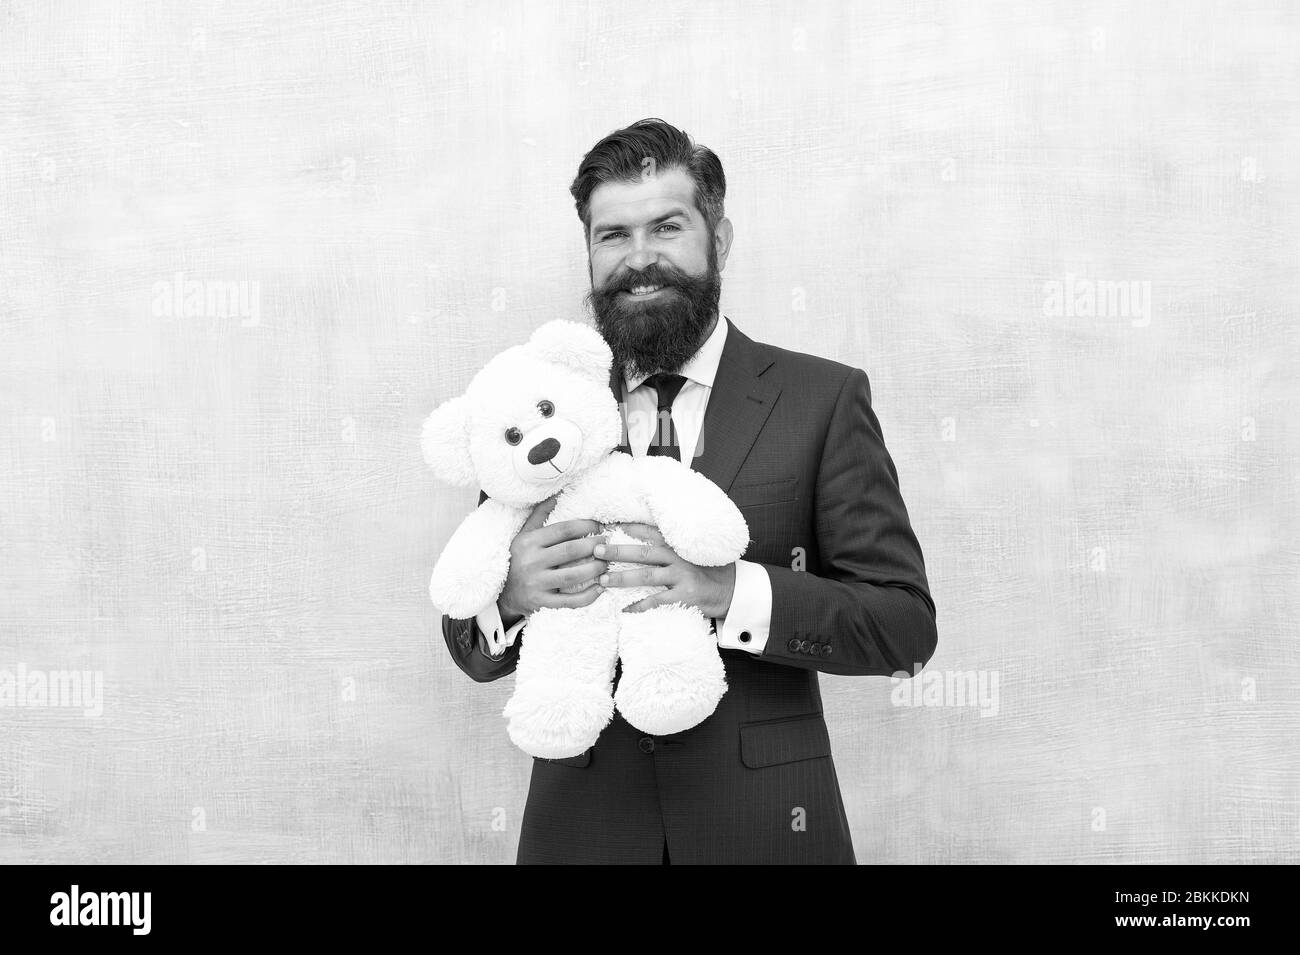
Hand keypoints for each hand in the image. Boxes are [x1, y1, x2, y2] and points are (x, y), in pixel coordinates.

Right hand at [498, 495, 608, 624]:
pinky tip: (600, 588)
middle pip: (570, 551)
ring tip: (606, 564)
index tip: (600, 525)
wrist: (503, 593)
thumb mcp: (524, 535)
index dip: (585, 525)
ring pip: (573, 575)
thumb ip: (540, 515)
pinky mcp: (541, 604)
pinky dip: (588, 596)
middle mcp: (532, 562)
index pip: (563, 529)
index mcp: (529, 542)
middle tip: (608, 544)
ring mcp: (536, 584)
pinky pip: (570, 602)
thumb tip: (557, 493)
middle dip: (594, 546)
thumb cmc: (519, 559)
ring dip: (595, 569)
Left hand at [594, 523, 736, 617]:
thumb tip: (638, 539)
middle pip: (643, 552)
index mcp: (677, 545)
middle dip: (617, 550)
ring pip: (646, 575)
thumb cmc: (707, 571)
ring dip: (623, 578)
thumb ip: (669, 546)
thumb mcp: (690, 552)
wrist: (733, 590)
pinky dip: (640, 606)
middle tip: (595, 550)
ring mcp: (682, 577)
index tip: (606, 526)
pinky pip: (658, 601)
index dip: (627, 528)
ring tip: (603, 580)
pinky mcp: (685, 596)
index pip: (649, 532)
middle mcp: (678, 558)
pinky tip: (624, 610)